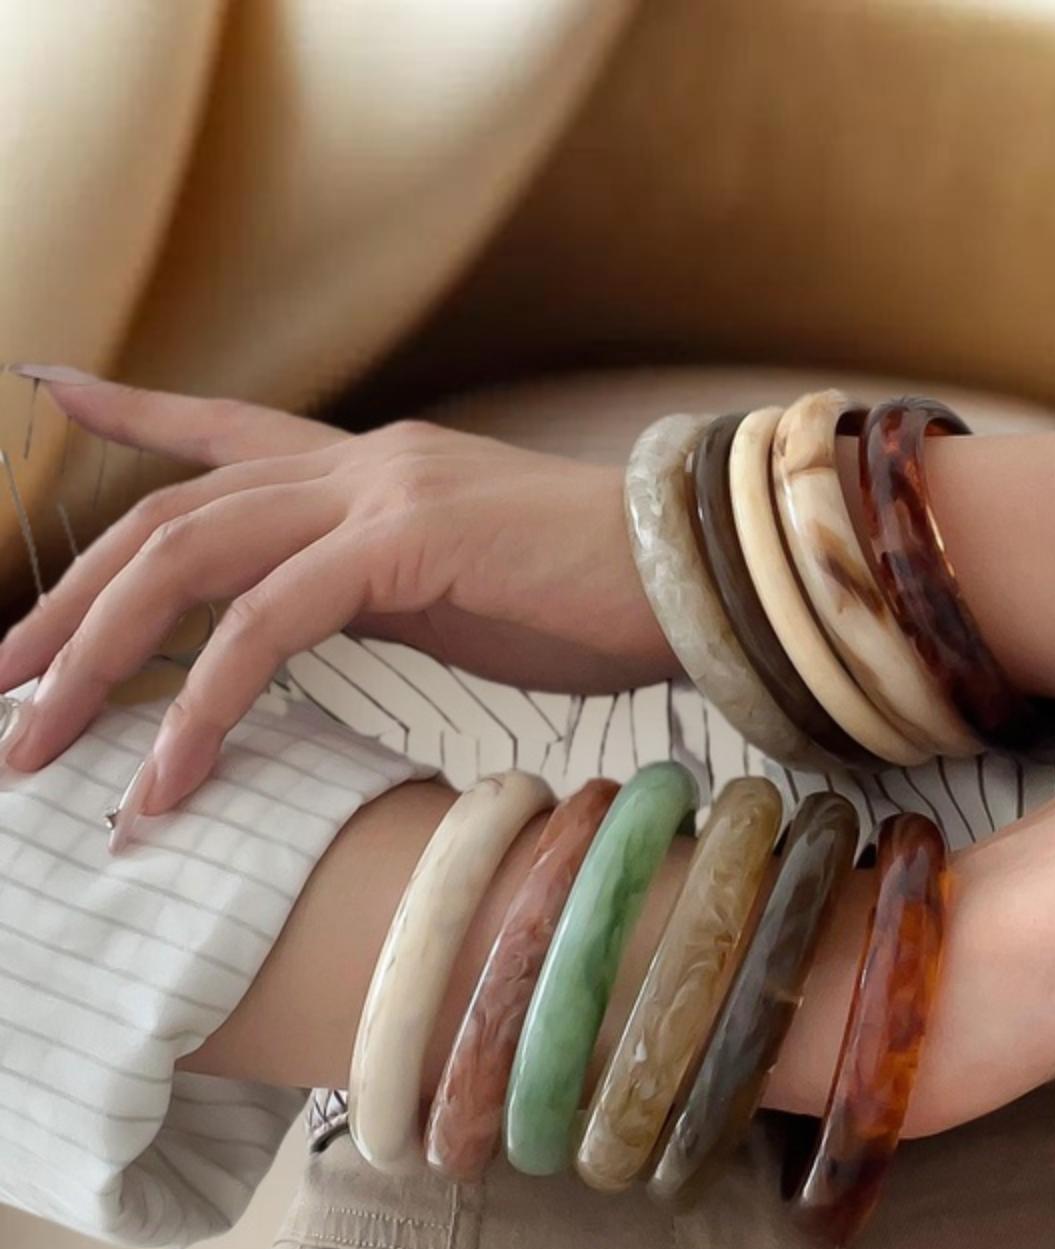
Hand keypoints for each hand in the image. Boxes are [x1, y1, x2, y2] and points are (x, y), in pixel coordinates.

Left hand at [0, 375, 674, 811]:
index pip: (230, 432)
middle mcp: (364, 464)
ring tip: (39, 745)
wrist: (706, 574)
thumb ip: (392, 591)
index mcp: (379, 473)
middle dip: (71, 607)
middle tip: (3, 687)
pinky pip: (269, 623)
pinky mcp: (407, 541)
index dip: (134, 409)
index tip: (52, 385)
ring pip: (191, 557)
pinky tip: (171, 779)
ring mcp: (381, 492)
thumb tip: (335, 625)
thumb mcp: (476, 593)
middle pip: (172, 516)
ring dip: (97, 657)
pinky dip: (204, 704)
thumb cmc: (609, 601)